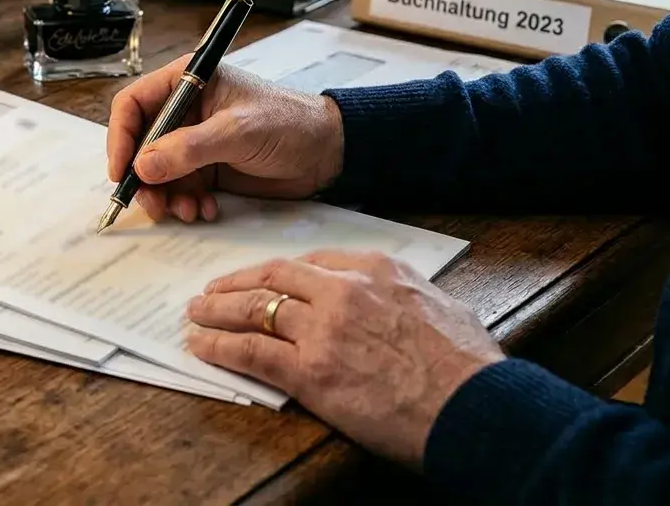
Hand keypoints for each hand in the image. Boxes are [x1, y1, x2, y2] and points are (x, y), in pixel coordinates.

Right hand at [106, 56, 343, 223]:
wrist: (328, 153)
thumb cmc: (290, 123)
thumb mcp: (237, 131)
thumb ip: (189, 148)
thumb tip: (143, 167)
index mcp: (187, 82)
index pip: (133, 104)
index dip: (121, 138)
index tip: (122, 172)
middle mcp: (185, 111)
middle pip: (140, 145)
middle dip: (144, 178)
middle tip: (155, 203)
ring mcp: (194, 142)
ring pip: (157, 173)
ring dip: (166, 197)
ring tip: (187, 212)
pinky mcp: (207, 169)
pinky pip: (180, 189)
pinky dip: (186, 204)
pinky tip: (206, 211)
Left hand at [184, 250, 504, 468]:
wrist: (474, 407)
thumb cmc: (467, 365)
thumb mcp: (436, 303)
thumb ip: (398, 293)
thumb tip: (385, 301)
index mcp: (376, 270)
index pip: (309, 261)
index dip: (275, 270)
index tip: (260, 276)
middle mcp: (343, 291)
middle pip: (272, 278)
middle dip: (235, 284)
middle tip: (211, 290)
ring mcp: (323, 330)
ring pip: (253, 310)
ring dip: (216, 312)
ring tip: (195, 314)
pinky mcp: (310, 372)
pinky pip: (250, 352)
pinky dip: (219, 346)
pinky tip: (202, 346)